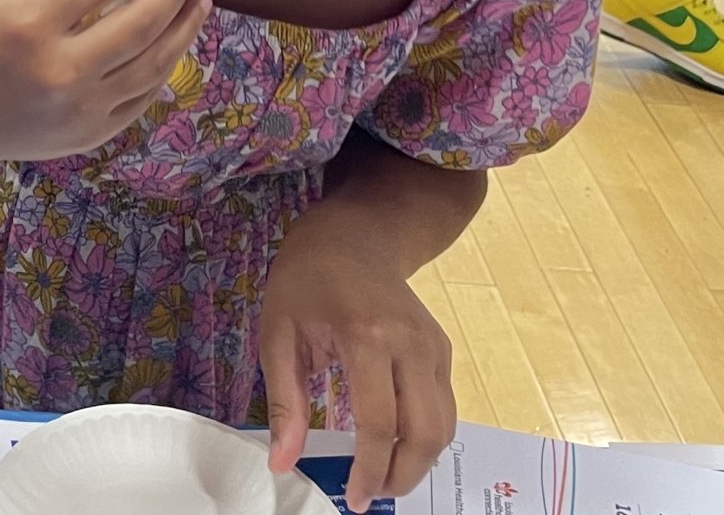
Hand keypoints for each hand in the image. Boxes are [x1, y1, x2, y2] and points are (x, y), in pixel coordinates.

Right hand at [0, 0, 208, 165]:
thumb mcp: (11, 1)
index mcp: (33, 27)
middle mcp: (61, 70)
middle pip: (139, 25)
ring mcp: (80, 109)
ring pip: (153, 65)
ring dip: (183, 29)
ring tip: (199, 1)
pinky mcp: (90, 135)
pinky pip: (140, 98)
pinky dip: (162, 67)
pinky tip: (173, 43)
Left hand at [261, 226, 454, 511]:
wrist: (353, 234)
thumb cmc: (305, 279)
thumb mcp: (278, 334)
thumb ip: (285, 401)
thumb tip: (282, 462)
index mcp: (367, 336)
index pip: (380, 423)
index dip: (369, 470)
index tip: (353, 499)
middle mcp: (412, 344)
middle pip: (425, 432)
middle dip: (403, 475)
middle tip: (372, 495)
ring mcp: (435, 346)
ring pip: (444, 424)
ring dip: (419, 460)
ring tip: (383, 475)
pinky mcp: (443, 348)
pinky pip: (444, 405)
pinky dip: (426, 434)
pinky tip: (396, 443)